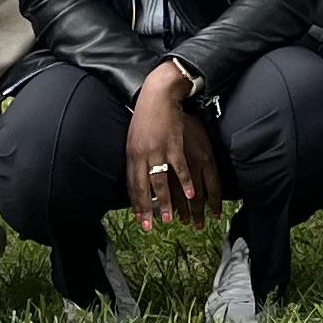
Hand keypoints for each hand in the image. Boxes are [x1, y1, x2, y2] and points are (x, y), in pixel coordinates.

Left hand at [127, 62, 222, 228]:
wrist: (158, 95)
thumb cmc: (147, 115)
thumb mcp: (135, 137)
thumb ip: (136, 156)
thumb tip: (136, 173)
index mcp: (132, 154)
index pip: (132, 184)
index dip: (136, 203)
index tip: (139, 219)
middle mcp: (142, 155)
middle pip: (143, 188)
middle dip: (146, 210)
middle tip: (149, 228)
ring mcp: (158, 151)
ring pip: (160, 182)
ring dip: (165, 203)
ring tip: (168, 219)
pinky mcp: (174, 145)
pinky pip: (179, 169)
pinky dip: (185, 183)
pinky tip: (191, 196)